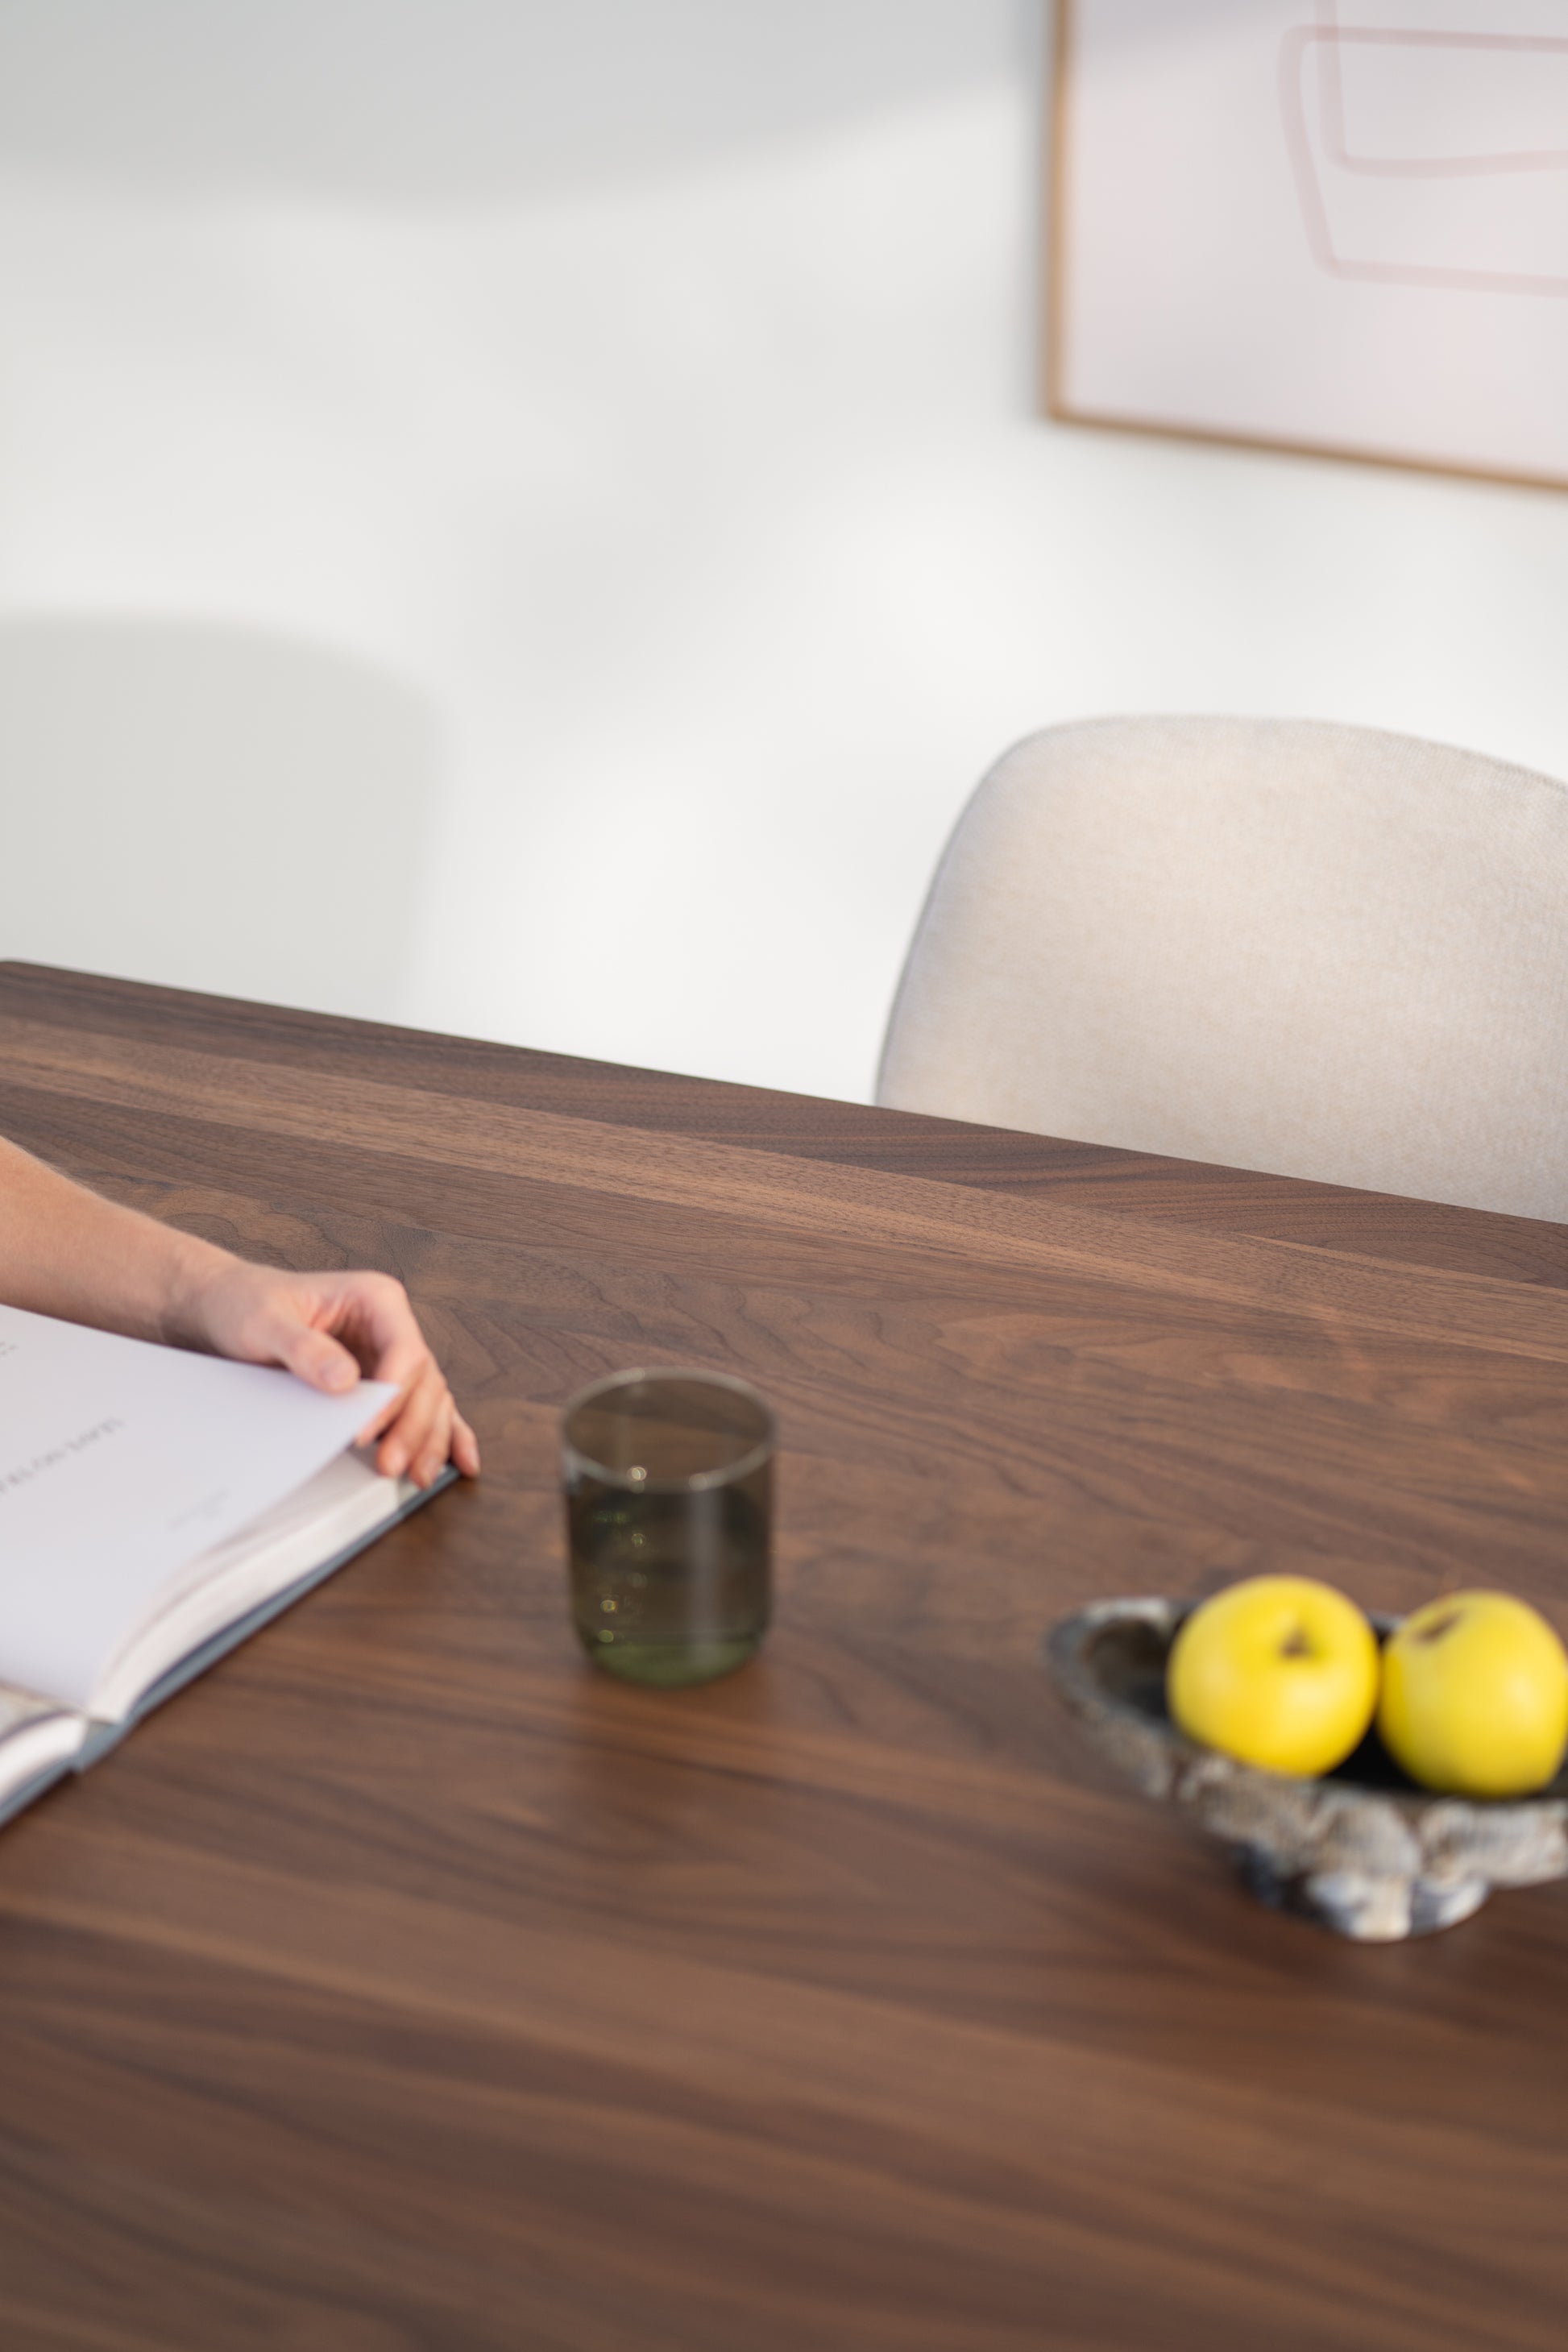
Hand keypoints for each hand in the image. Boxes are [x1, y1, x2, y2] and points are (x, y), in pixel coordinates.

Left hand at [179, 1260, 479, 1487]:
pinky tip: (458, 1460)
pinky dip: (442, 1434)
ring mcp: (389, 1355)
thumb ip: (304, 1348)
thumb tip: (345, 1380)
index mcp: (375, 1299)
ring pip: (430, 1399)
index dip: (393, 1393)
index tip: (364, 1429)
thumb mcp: (265, 1321)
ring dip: (427, 1439)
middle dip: (412, 1426)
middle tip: (389, 1464)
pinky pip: (422, 1408)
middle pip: (424, 1380)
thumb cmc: (247, 1304)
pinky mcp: (381, 1382)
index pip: (405, 1348)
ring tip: (415, 1476)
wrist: (228, 1307)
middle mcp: (390, 1326)